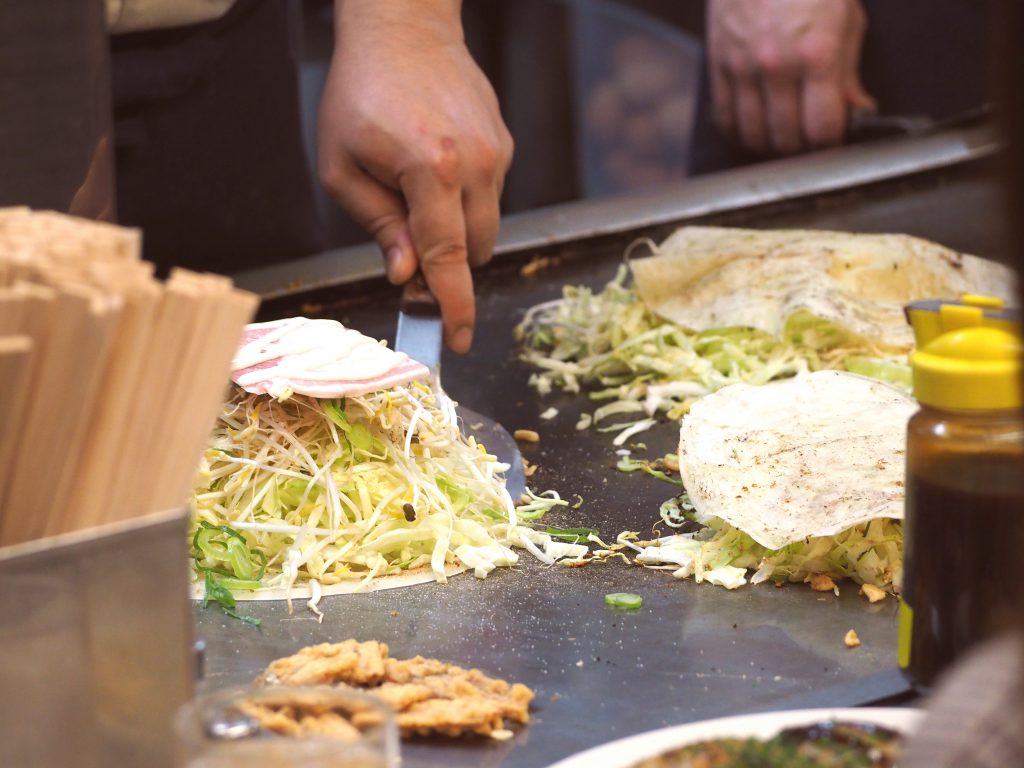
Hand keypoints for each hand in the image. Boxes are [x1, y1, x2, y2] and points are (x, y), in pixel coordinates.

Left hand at [318, 0, 512, 352]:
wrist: (404, 28)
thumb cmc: (361, 91)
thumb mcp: (343, 166)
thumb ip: (379, 226)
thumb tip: (405, 273)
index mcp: (429, 169)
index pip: (449, 258)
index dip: (454, 306)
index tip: (457, 339)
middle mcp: (474, 163)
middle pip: (475, 251)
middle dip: (447, 265)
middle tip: (409, 256)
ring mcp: (495, 152)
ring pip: (487, 227)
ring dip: (457, 233)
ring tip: (417, 196)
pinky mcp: (503, 144)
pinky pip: (491, 196)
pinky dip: (466, 202)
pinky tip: (435, 170)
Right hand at [707, 0, 875, 155]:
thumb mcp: (846, 19)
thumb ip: (849, 72)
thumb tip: (856, 111)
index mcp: (816, 54)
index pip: (822, 130)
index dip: (831, 142)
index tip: (835, 136)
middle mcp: (776, 67)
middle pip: (786, 141)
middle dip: (802, 146)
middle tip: (810, 134)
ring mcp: (742, 68)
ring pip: (753, 137)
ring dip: (770, 143)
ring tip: (784, 132)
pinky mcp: (718, 65)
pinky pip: (725, 119)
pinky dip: (741, 130)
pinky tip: (756, 124)